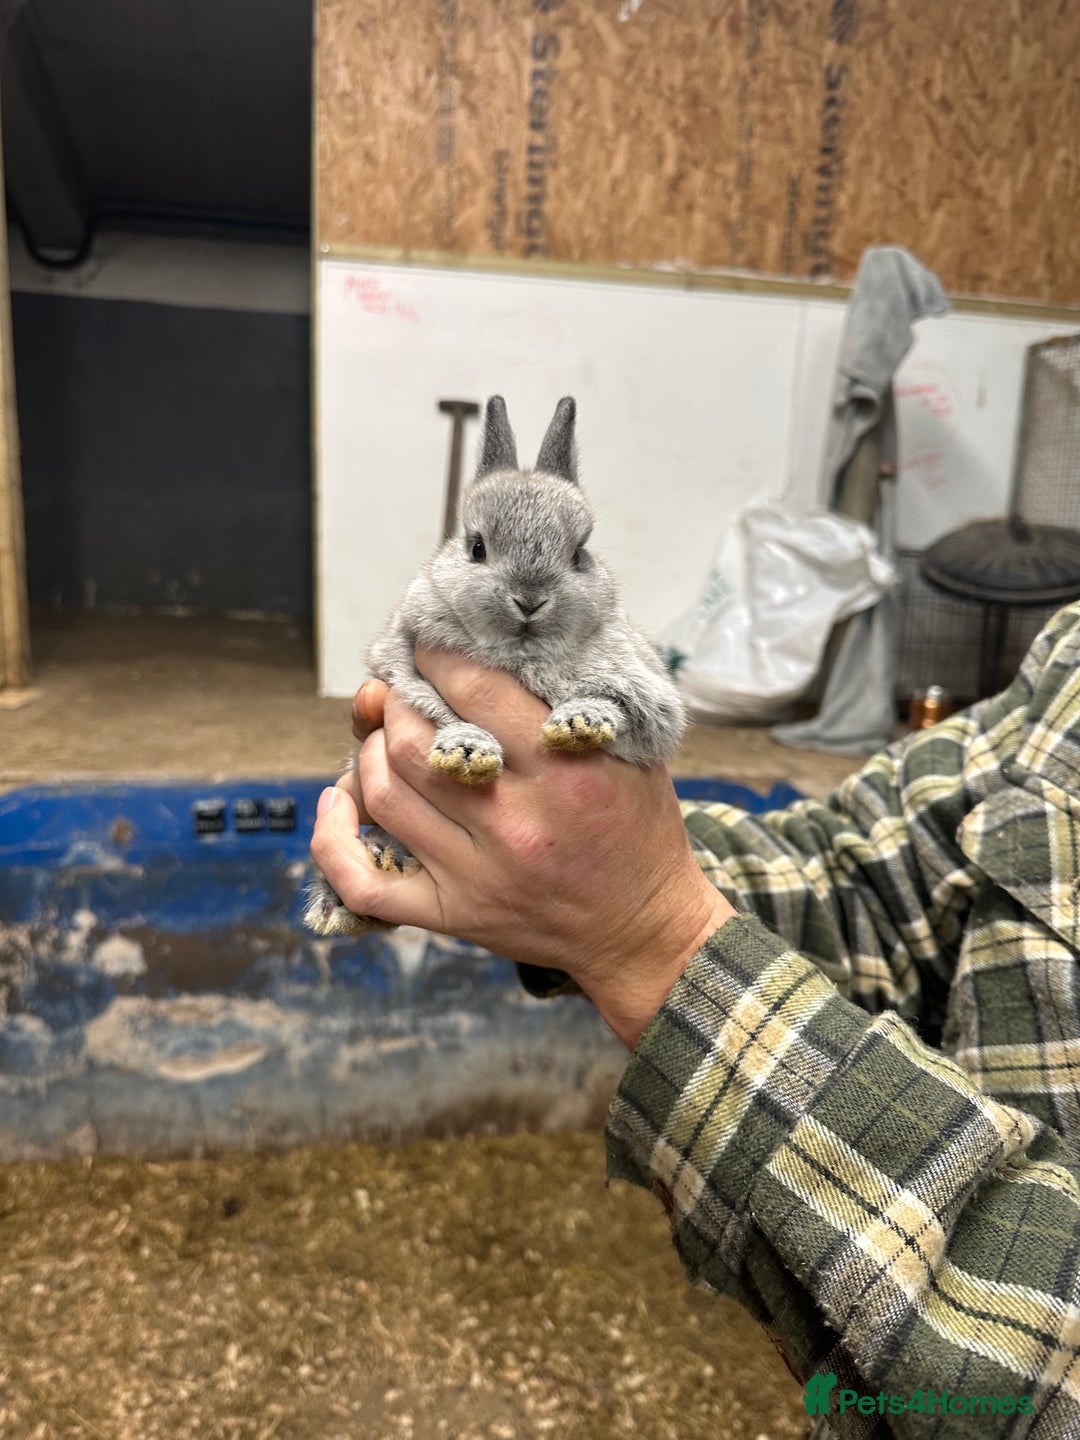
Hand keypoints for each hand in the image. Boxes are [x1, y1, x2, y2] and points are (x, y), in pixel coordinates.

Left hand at [311, 650, 736, 1047]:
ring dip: (370, 751)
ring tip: (385, 736)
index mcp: (565, 770)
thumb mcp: (628, 752)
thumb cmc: (637, 832)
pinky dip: (333, 840)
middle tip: (405, 690)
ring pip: (385, 795)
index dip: (437, 655)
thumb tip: (496, 648)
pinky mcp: (454, 914)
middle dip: (397, 702)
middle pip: (413, 741)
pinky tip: (338, 801)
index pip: (475, 690)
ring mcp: (478, 873)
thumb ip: (568, 702)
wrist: (644, 931)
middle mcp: (515, 822)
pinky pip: (365, 882)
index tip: (428, 644)